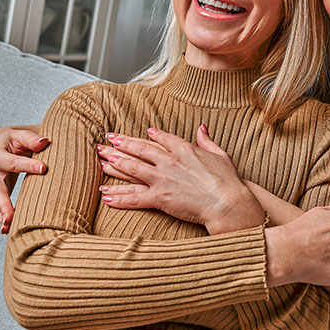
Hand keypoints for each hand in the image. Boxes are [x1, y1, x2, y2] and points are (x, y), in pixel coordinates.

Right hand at [0, 125, 47, 233]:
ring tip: (8, 227)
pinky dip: (1, 218)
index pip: (13, 162)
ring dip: (1, 214)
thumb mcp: (22, 134)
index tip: (44, 169)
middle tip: (10, 217)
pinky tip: (8, 230)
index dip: (28, 165)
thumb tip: (43, 142)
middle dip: (3, 202)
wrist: (1, 144)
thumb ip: (31, 138)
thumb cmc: (15, 139)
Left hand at [97, 125, 265, 233]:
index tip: (143, 133)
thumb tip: (202, 127)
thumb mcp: (221, 155)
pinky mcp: (159, 198)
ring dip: (114, 164)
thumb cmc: (228, 181)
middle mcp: (169, 161)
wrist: (227, 201)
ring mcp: (162, 179)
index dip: (152, 135)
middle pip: (140, 150)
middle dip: (122, 144)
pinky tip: (105, 194)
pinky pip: (134, 197)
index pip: (163, 138)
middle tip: (108, 140)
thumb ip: (207, 140)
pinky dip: (119, 196)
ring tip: (101, 160)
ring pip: (132, 169)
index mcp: (185, 149)